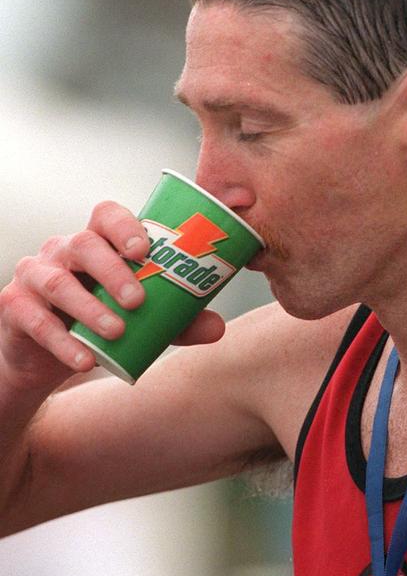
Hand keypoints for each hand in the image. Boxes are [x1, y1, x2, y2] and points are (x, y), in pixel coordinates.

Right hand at [0, 201, 224, 391]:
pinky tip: (84, 359)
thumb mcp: (141, 320)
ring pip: (58, 282)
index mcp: (97, 243)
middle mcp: (63, 251)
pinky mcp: (15, 307)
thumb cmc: (97, 322)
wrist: (47, 358)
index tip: (145, 250)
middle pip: (83, 244)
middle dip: (113, 270)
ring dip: (90, 308)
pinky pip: (35, 319)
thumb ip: (175, 320)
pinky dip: (62, 342)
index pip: (106, 215)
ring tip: (117, 332)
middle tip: (138, 301)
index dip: (125, 226)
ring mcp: (35, 276)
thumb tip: (217, 327)